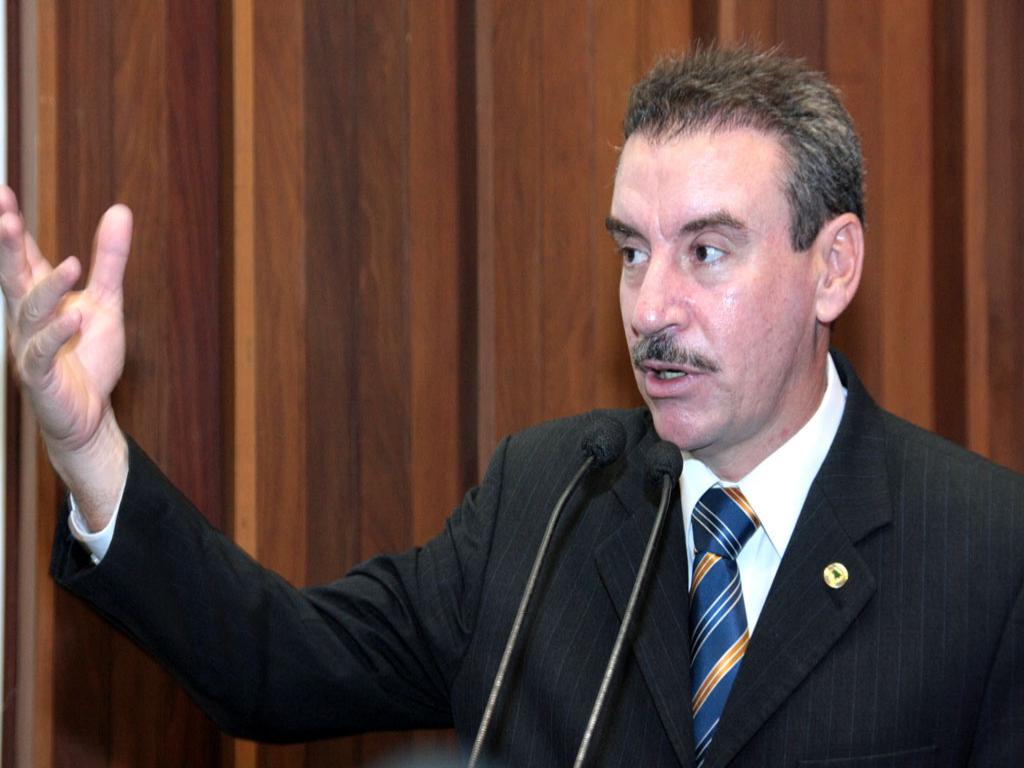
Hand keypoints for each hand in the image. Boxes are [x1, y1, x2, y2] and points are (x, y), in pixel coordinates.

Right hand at [0, 186, 130, 528]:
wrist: (88, 413)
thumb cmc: (87, 356)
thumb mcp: (106, 301)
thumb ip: (109, 259)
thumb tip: (120, 210)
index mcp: (38, 298)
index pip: (21, 256)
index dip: (11, 227)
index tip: (3, 193)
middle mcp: (27, 319)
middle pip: (12, 277)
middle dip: (5, 247)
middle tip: (3, 216)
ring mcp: (30, 347)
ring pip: (31, 313)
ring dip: (48, 288)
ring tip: (72, 266)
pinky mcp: (41, 377)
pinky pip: (43, 353)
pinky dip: (57, 335)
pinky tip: (75, 318)